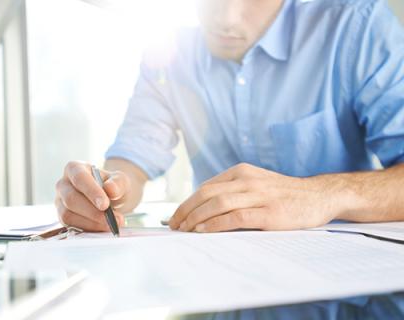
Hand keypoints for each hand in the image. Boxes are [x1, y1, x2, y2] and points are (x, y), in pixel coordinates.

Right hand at [55, 161, 130, 231]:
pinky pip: (71, 226)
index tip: (105, 204)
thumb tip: (110, 189)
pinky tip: (103, 227)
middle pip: (71, 198)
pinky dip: (89, 229)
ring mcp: (60, 201)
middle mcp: (63, 184)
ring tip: (112, 224)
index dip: (91, 191)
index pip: (79, 178)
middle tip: (113, 218)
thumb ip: (118, 183)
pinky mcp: (63, 217)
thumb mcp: (121, 181)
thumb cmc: (113, 186)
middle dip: (92, 211)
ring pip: (68, 214)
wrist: (111, 199)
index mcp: (74, 168)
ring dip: (92, 222)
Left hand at [169, 163, 341, 231]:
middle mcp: (247, 180)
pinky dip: (215, 224)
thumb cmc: (285, 194)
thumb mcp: (257, 184)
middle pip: (207, 193)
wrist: (319, 196)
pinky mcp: (269, 212)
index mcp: (241, 172)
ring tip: (184, 230)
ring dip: (196, 217)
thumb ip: (234, 191)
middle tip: (174, 225)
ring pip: (217, 203)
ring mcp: (258, 195)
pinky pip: (235, 217)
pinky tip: (203, 231)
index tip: (177, 215)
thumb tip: (205, 209)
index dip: (188, 202)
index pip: (206, 187)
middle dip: (185, 210)